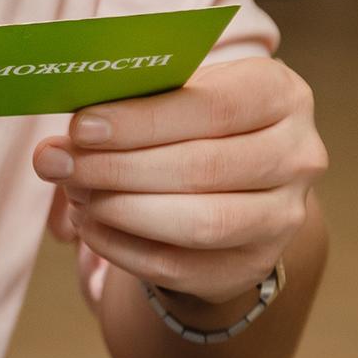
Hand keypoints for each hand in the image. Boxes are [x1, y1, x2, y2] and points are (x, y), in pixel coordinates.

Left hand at [32, 57, 325, 308]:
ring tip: (75, 195)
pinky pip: (183, 267)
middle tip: (61, 164)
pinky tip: (90, 227)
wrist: (235, 177)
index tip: (80, 128)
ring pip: (200, 223)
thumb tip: (60, 142)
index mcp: (280, 94)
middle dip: (120, 168)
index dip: (143, 120)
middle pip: (204, 168)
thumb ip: (127, 103)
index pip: (212, 107)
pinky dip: (126, 249)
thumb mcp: (176, 90)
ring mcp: (283, 219)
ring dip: (123, 211)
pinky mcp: (253, 266)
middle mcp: (297, 157)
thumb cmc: (192, 118)